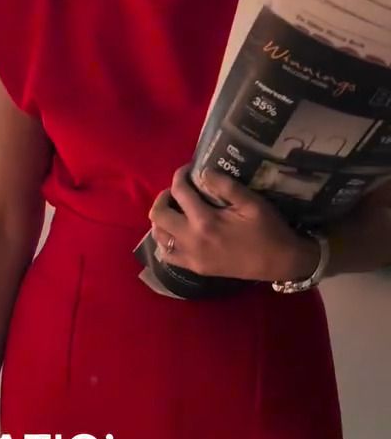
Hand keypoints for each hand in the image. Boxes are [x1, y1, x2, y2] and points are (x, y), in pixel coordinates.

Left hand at [149, 165, 318, 284]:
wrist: (280, 262)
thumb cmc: (268, 229)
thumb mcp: (251, 202)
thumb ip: (225, 185)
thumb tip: (202, 172)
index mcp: (205, 221)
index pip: (179, 192)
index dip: (179, 176)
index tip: (187, 170)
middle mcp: (192, 240)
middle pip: (158, 215)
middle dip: (163, 197)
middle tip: (178, 191)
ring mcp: (191, 257)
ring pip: (158, 236)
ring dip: (162, 219)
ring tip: (176, 210)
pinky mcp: (196, 268)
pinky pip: (168, 255)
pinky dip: (166, 241)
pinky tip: (178, 232)